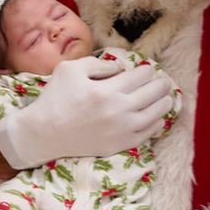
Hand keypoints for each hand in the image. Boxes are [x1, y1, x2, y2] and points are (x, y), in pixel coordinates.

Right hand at [0, 56, 177, 167]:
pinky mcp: (119, 145)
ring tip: (166, 97)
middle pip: (153, 93)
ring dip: (164, 103)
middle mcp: (118, 111)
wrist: (43, 133)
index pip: (141, 76)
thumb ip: (99, 63)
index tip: (147, 69)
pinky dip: (156, 124)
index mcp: (107, 90)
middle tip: (163, 80)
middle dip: (161, 84)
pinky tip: (156, 117)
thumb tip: (122, 67)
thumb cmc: (55, 97)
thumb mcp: (71, 69)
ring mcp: (121, 131)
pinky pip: (147, 134)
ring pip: (156, 115)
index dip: (147, 70)